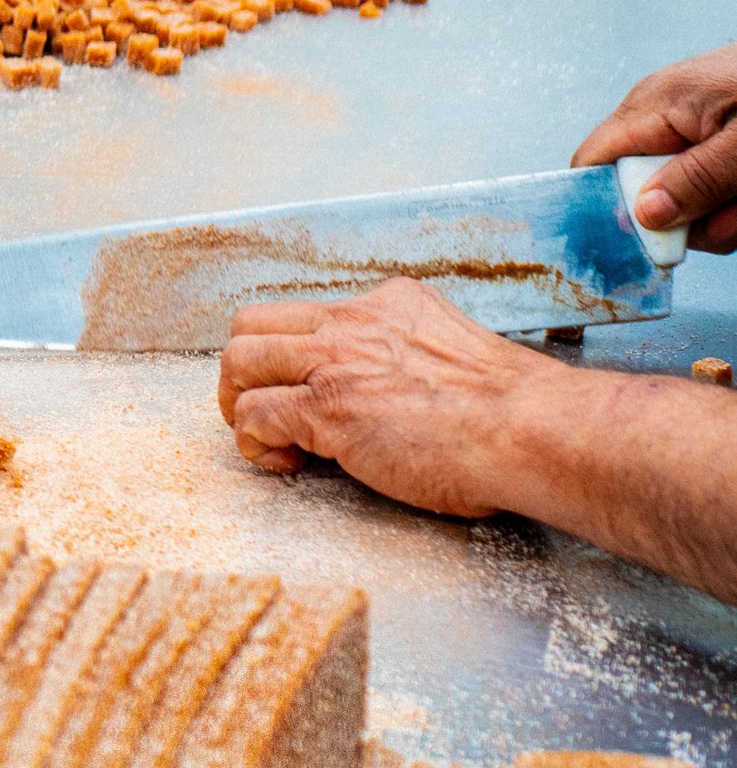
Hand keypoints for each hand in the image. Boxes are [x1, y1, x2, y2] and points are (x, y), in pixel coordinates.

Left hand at [215, 278, 561, 516]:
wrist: (531, 432)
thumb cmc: (512, 415)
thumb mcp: (453, 356)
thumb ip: (409, 358)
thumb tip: (387, 393)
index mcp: (389, 304)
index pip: (309, 314)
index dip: (292, 354)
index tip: (307, 390)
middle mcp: (354, 322)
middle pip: (253, 324)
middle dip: (245, 371)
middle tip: (262, 409)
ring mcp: (335, 362)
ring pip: (237, 360)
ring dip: (238, 403)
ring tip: (266, 439)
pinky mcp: (326, 408)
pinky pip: (253, 415)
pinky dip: (254, 443)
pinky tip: (286, 463)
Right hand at [574, 43, 736, 250]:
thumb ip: (695, 179)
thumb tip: (643, 216)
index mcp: (654, 106)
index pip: (591, 166)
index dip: (605, 208)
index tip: (650, 238)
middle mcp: (664, 120)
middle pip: (644, 196)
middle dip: (693, 219)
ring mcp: (693, 134)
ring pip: (687, 204)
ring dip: (728, 217)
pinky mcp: (719, 146)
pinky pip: (713, 191)